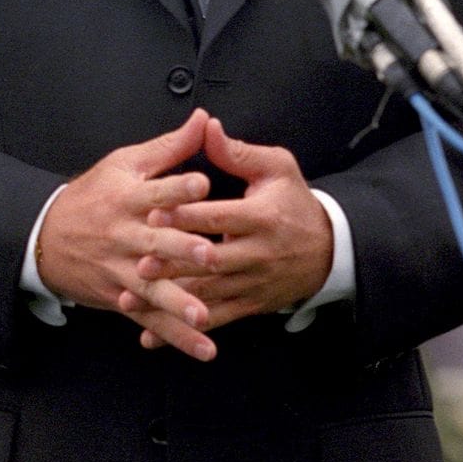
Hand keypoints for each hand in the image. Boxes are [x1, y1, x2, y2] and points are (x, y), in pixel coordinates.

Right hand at [37, 107, 217, 360]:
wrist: (45, 237)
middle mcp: (125, 235)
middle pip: (155, 243)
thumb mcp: (125, 164)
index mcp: (129, 198)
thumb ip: (169, 146)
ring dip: (178, 303)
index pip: (156, 191)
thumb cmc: (93, 195)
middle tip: (209, 255)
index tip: (201, 183)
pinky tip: (204, 348)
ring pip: (152, 288)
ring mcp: (122, 270)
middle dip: (181, 250)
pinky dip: (175, 336)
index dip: (177, 187)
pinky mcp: (122, 298)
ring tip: (203, 315)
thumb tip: (205, 119)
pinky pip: (150, 319)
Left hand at [118, 116, 332, 343]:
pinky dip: (183, 329)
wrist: (329, 250)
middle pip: (211, 261)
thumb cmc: (295, 202)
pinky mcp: (249, 304)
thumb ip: (237, 152)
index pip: (221, 216)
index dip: (188, 216)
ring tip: (133, 297)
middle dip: (174, 263)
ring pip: (208, 294)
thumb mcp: (277, 168)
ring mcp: (253, 283)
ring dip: (170, 298)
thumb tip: (207, 127)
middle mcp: (257, 254)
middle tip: (139, 262)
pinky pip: (214, 318)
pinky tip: (152, 334)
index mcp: (262, 217)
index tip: (156, 212)